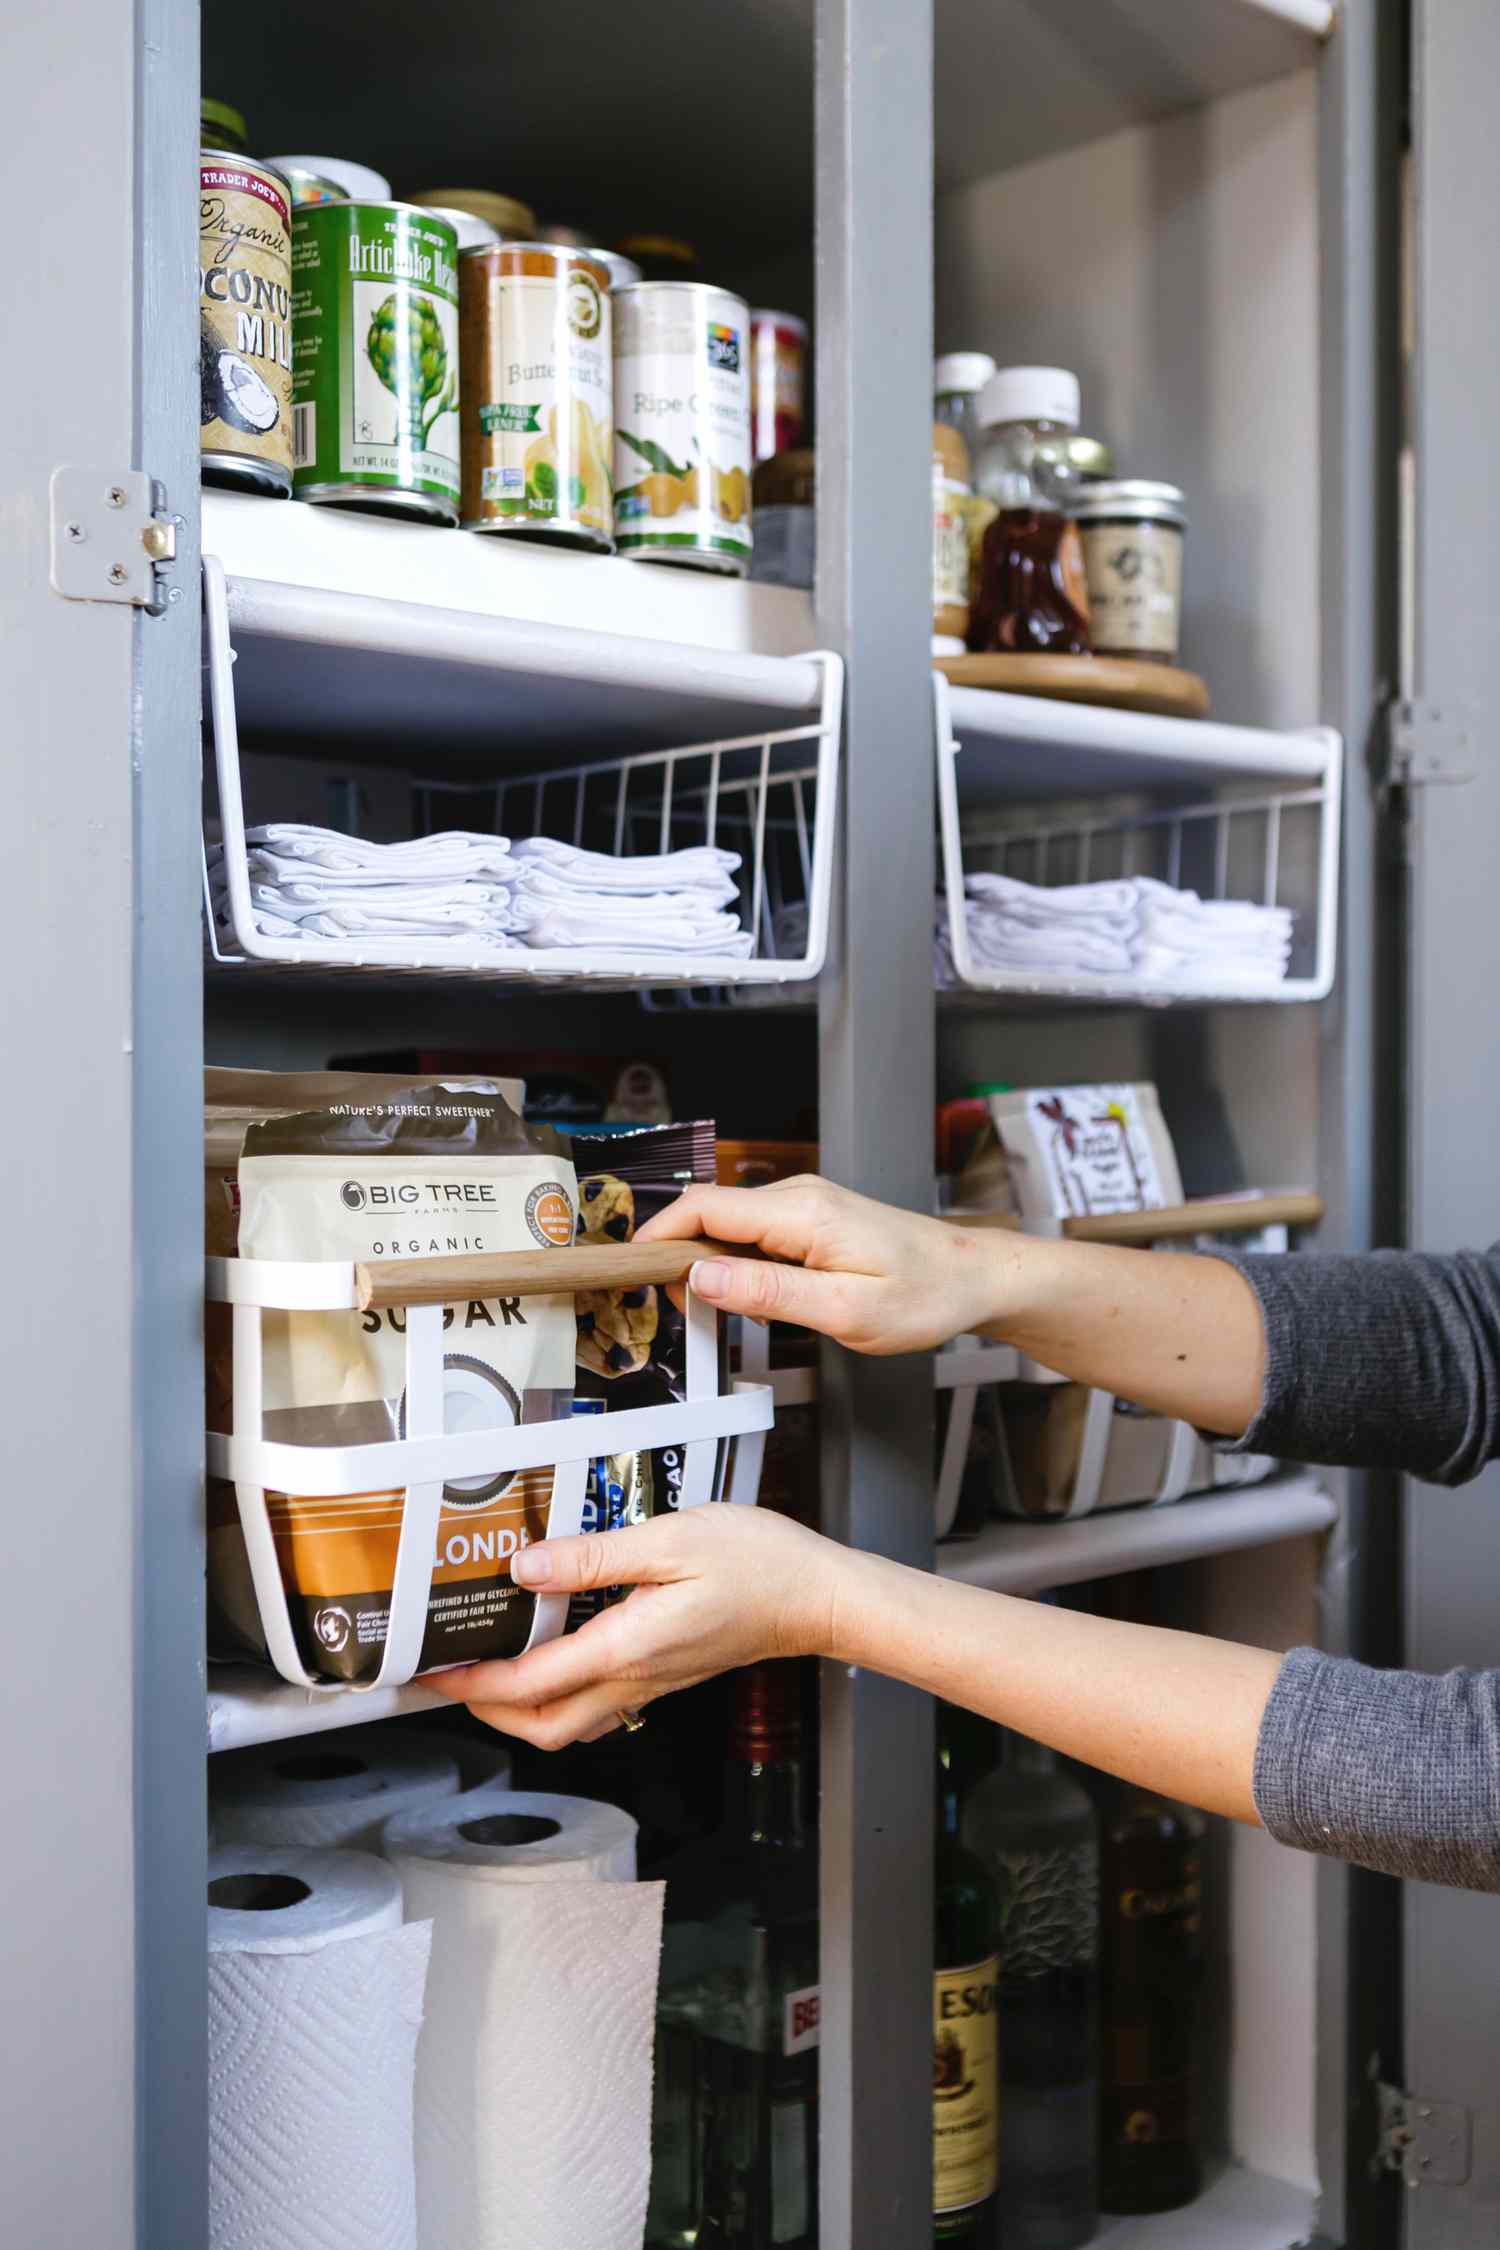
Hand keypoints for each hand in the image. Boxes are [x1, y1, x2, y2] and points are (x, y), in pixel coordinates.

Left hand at [428, 1506, 847, 1748]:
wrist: (817, 1596)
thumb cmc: (758, 1563)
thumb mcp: (671, 1539)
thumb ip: (593, 1557)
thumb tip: (526, 1569)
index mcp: (627, 1648)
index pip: (529, 1684)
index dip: (470, 1683)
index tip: (430, 1670)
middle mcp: (634, 1678)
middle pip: (541, 1726)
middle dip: (485, 1711)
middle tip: (448, 1675)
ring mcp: (652, 1684)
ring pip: (569, 1724)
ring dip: (519, 1710)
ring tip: (489, 1668)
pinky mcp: (666, 1677)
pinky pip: (599, 1706)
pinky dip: (560, 1697)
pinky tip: (555, 1659)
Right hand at [636, 1175, 999, 1352]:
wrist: (974, 1277)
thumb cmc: (924, 1296)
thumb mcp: (844, 1311)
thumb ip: (768, 1293)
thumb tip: (701, 1277)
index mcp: (800, 1212)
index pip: (702, 1208)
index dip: (656, 1238)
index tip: (629, 1274)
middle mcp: (797, 1196)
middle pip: (707, 1214)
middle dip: (672, 1255)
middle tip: (660, 1308)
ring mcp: (804, 1204)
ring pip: (727, 1226)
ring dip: (703, 1263)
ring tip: (697, 1311)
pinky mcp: (811, 1219)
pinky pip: (752, 1234)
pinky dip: (732, 1263)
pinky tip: (740, 1298)